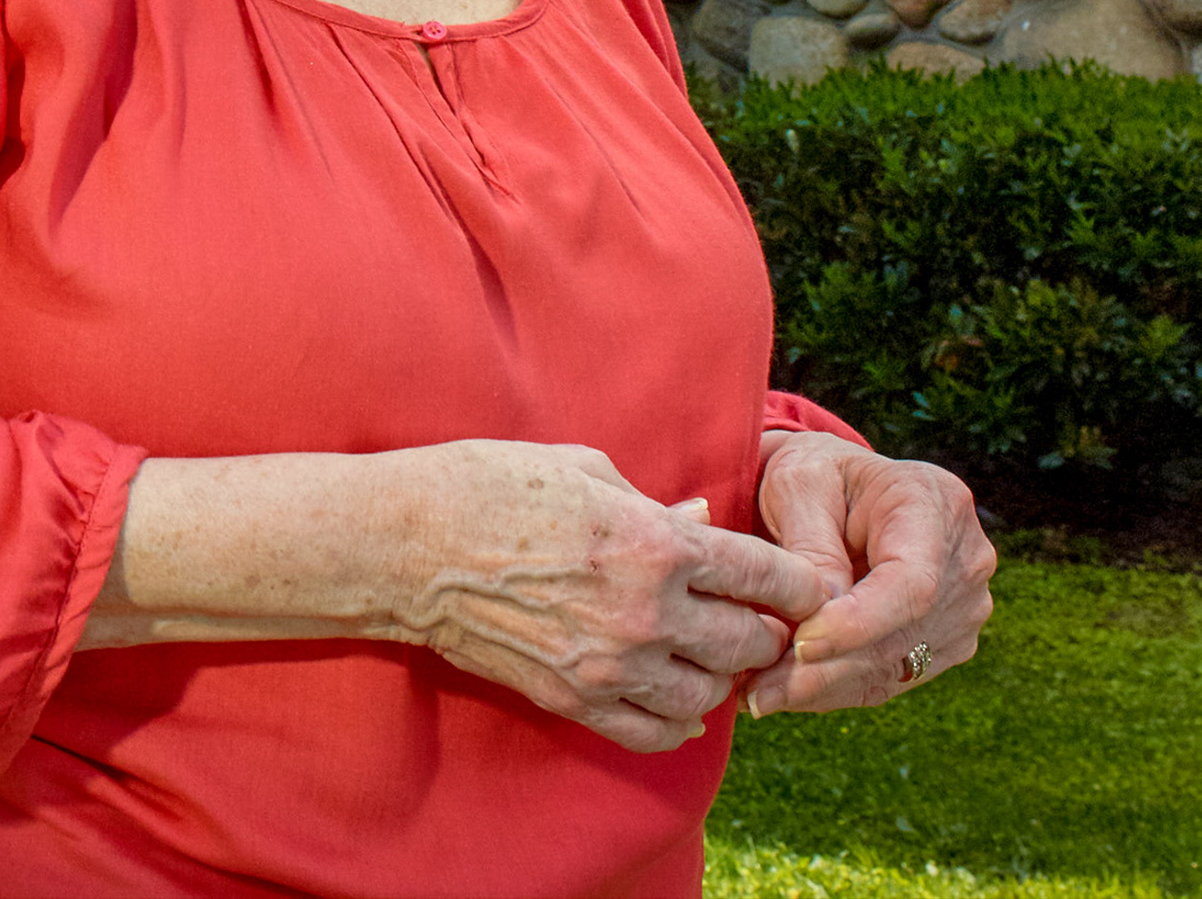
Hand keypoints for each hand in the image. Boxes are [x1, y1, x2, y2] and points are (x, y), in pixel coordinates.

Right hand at [387, 440, 832, 753]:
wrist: (402, 546)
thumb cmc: (485, 485)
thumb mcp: (579, 468)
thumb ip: (651, 501)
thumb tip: (701, 523)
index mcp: (655, 542)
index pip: (769, 577)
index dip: (798, 583)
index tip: (799, 585)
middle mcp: (647, 612)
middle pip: (752, 644)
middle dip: (760, 629)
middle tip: (746, 615)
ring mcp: (612, 665)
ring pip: (711, 697)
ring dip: (715, 676)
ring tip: (699, 652)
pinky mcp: (575, 699)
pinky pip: (658, 733)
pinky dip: (675, 721)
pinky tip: (667, 695)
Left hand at [741, 429, 993, 715]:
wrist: (835, 485)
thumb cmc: (811, 474)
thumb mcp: (798, 483)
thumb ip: (812, 544)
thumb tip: (821, 612)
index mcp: (936, 506)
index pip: (912, 584)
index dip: (860, 623)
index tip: (799, 646)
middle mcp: (965, 562)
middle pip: (903, 634)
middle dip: (827, 668)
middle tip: (759, 691)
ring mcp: (963, 609)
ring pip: (895, 666)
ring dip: (825, 688)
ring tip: (759, 696)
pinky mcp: (943, 643)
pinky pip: (890, 677)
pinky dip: (835, 689)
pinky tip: (784, 694)